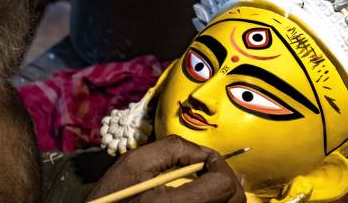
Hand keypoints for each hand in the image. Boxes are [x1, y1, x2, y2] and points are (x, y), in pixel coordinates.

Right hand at [88, 135, 245, 202]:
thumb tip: (203, 152)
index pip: (222, 185)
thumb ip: (173, 149)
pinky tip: (206, 192)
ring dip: (224, 190)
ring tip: (210, 178)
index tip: (207, 157)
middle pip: (233, 199)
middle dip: (226, 177)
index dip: (220, 164)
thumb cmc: (114, 197)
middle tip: (210, 167)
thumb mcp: (135, 164)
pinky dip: (217, 200)